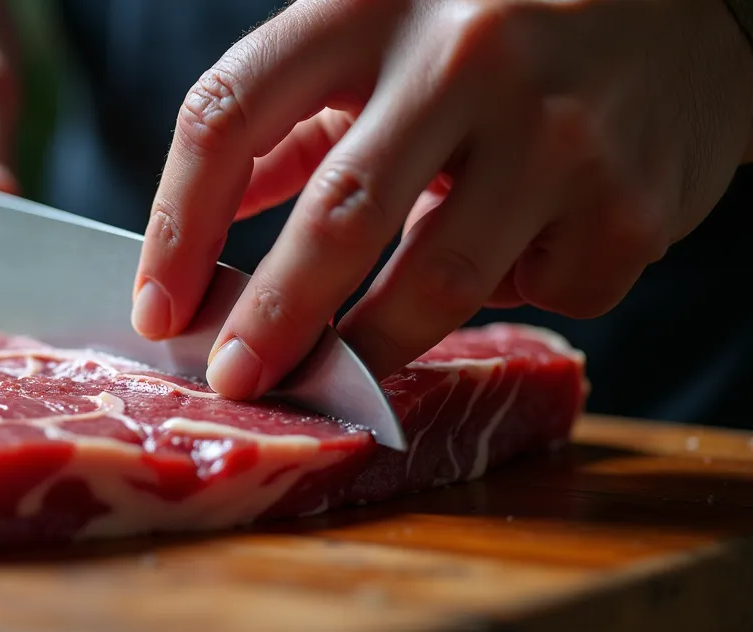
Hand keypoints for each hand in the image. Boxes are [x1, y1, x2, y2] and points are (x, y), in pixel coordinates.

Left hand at [131, 0, 752, 398]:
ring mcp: (555, 126)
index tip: (158, 309)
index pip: (231, 114)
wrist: (686, 3)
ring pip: (437, 282)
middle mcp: (463, 52)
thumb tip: (200, 225)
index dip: (175, 226)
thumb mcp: (382, 39)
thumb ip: (294, 124)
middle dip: (274, 321)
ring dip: (377, 348)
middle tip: (237, 381)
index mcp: (368, 4)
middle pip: (338, 215)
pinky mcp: (628, 198)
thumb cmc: (498, 26)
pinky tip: (522, 250)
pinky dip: (512, 294)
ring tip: (348, 374)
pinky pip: (539, 292)